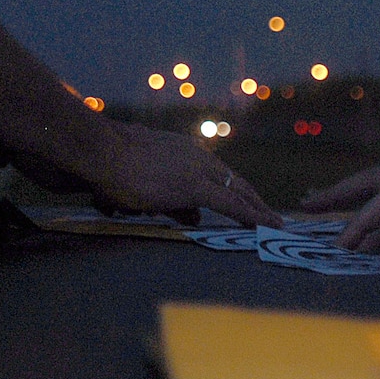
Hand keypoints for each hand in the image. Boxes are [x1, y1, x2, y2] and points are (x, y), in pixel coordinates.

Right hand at [83, 120, 280, 227]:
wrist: (104, 152)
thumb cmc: (114, 165)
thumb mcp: (146, 182)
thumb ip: (172, 201)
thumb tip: (194, 219)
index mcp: (185, 152)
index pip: (218, 173)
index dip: (235, 188)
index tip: (248, 200)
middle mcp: (197, 157)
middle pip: (234, 181)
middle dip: (253, 199)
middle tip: (270, 215)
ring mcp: (199, 171)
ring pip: (238, 192)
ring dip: (258, 209)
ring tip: (275, 223)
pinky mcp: (196, 187)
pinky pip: (232, 204)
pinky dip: (253, 216)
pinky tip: (268, 226)